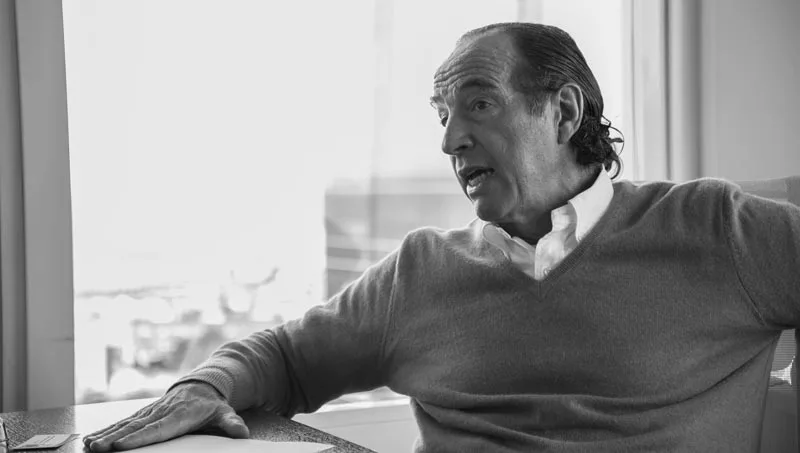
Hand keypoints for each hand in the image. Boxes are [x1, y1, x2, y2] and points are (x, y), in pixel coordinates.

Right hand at [83, 381, 249, 451]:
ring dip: (106, 433)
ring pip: (126, 423)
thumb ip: (231, 423)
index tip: (121, 445)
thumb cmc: (211, 403)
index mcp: (180, 413)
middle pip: (136, 427)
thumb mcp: (225, 411)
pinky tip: (91, 438)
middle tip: (98, 447)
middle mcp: (162, 411)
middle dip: (115, 437)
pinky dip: (106, 429)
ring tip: (90, 444)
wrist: (203, 385)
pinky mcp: (144, 413)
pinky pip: (123, 421)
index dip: (140, 437)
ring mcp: (151, 411)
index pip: (158, 428)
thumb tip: (242, 432)